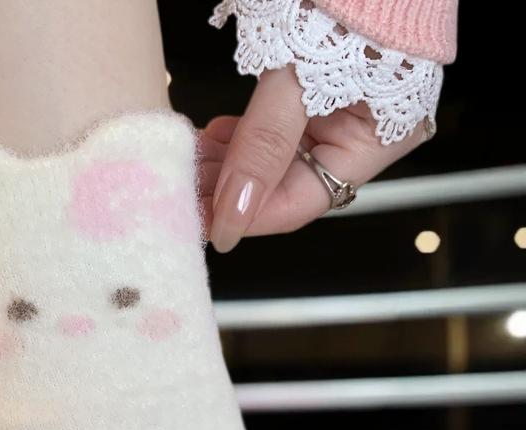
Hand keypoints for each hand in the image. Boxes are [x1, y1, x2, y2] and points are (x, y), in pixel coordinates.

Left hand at [199, 65, 427, 251]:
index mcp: (382, 137)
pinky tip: (209, 142)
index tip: (202, 223)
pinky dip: (238, 142)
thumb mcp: (296, 72)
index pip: (303, 201)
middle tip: (182, 192)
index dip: (248, 217)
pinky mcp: (311, 95)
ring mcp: (336, 113)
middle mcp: (361, 133)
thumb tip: (233, 213)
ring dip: (227, 168)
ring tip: (188, 165)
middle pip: (283, 187)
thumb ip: (264, 144)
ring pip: (271, 165)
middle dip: (230, 192)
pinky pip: (269, 135)